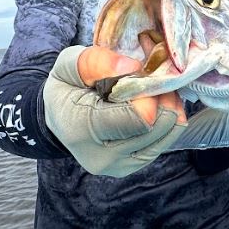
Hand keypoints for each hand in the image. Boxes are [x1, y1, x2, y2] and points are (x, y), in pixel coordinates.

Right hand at [42, 46, 186, 176]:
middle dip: (162, 94)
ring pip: (168, 132)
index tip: (142, 69)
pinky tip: (154, 102)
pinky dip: (167, 117)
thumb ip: (95, 61)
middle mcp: (104, 158)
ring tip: (154, 86)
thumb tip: (133, 67)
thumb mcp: (69, 65)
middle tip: (153, 74)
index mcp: (83, 131)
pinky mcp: (134, 166)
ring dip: (168, 104)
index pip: (138, 117)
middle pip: (158, 125)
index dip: (148, 91)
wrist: (59, 120)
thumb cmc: (66, 89)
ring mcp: (121, 166)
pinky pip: (167, 139)